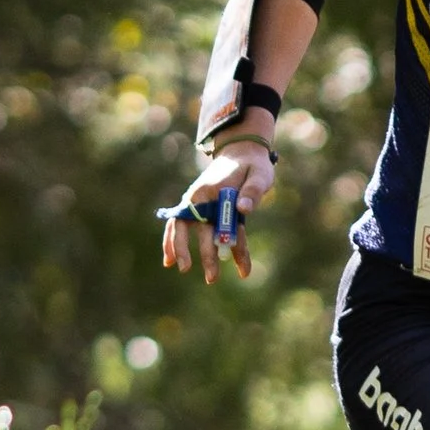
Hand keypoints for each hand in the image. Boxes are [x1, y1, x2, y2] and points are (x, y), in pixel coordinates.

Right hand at [160, 139, 275, 284]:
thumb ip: (252, 191)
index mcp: (213, 189)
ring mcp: (195, 202)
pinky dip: (174, 241)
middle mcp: (199, 197)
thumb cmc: (253, 166)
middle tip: (212, 279)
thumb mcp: (260, 175)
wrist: (240, 151)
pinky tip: (170, 260)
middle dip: (204, 254)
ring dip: (180, 248)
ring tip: (180, 268)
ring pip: (181, 227)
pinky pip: (183, 226)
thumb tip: (243, 209)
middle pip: (195, 227)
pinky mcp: (197, 207)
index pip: (213, 218)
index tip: (226, 257)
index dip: (219, 240)